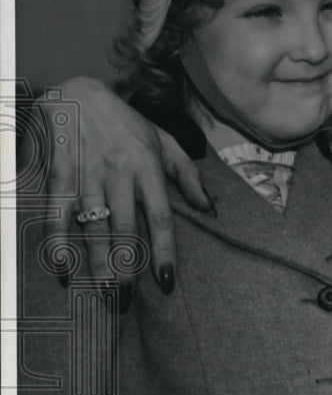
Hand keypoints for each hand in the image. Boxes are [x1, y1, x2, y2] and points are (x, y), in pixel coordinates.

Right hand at [20, 77, 210, 298]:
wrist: (78, 93)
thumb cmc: (127, 123)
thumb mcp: (164, 141)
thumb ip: (188, 175)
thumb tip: (210, 209)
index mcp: (147, 168)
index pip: (159, 217)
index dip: (163, 251)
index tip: (165, 282)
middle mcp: (119, 174)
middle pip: (125, 229)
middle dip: (126, 268)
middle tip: (125, 301)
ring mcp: (88, 174)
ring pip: (93, 226)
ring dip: (97, 263)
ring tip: (102, 294)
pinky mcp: (60, 174)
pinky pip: (58, 213)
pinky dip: (58, 242)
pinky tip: (62, 269)